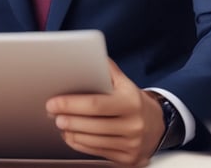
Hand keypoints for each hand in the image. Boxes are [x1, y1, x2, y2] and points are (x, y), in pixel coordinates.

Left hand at [46, 59, 164, 166]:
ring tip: (59, 122)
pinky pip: (97, 152)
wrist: (158, 126)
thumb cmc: (133, 100)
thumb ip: (107, 70)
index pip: (96, 104)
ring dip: (71, 132)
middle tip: (52, 113)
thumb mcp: (125, 82)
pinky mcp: (127, 159)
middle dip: (67, 119)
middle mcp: (133, 125)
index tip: (53, 102)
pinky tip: (71, 135)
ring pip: (93, 141)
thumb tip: (89, 54)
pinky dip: (79, 144)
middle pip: (92, 125)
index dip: (71, 104)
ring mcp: (131, 144)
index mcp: (131, 102)